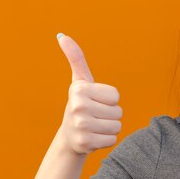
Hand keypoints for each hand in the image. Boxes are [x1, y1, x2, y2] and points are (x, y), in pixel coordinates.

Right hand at [57, 33, 121, 154]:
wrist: (70, 136)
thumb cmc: (80, 104)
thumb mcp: (80, 81)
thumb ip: (76, 58)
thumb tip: (62, 35)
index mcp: (79, 90)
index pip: (116, 96)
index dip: (109, 100)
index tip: (95, 102)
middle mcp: (77, 107)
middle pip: (118, 112)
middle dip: (110, 115)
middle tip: (95, 116)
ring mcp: (80, 126)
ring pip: (117, 126)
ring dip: (109, 128)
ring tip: (95, 126)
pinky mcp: (85, 143)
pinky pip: (112, 140)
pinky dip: (106, 140)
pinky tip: (93, 137)